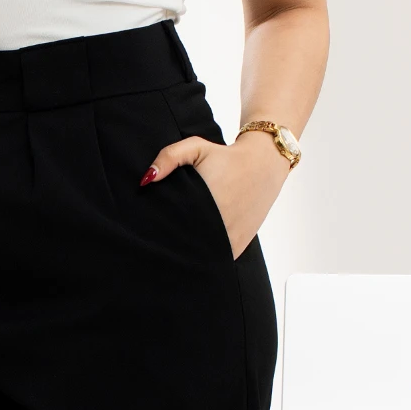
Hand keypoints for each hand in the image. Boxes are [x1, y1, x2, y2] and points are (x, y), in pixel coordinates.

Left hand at [140, 130, 287, 256]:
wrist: (264, 164)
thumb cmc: (226, 156)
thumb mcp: (196, 148)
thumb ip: (169, 157)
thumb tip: (146, 179)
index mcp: (204, 203)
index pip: (170, 227)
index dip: (156, 230)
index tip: (148, 228)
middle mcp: (218, 225)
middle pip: (183, 246)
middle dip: (168, 244)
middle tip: (156, 241)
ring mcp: (229, 239)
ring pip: (200, 258)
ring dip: (187, 255)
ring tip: (175, 247)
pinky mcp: (238, 246)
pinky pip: (216, 261)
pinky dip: (206, 259)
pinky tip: (195, 250)